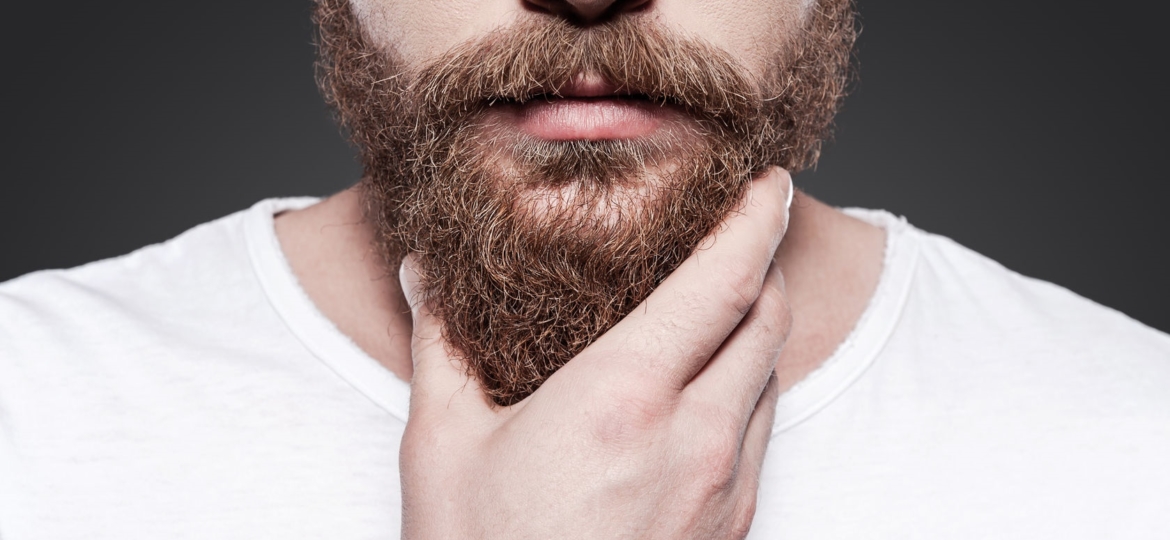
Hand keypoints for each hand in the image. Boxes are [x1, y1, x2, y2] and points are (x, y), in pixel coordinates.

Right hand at [398, 168, 794, 539]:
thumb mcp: (442, 445)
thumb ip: (441, 342)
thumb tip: (422, 267)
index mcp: (624, 400)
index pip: (720, 283)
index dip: (752, 220)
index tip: (767, 180)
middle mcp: (695, 440)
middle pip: (766, 322)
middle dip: (762, 265)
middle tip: (742, 229)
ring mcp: (724, 490)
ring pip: (771, 379)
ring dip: (758, 329)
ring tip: (723, 302)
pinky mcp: (732, 529)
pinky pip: (762, 434)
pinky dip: (749, 388)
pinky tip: (706, 388)